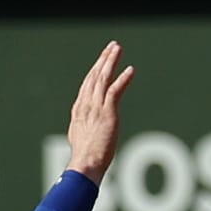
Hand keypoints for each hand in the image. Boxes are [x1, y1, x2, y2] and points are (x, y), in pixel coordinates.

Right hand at [62, 40, 134, 181]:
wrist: (84, 164)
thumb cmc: (85, 158)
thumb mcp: (82, 139)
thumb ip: (86, 129)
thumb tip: (91, 132)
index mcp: (79, 110)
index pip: (87, 85)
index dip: (94, 71)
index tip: (101, 61)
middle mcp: (85, 105)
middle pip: (94, 76)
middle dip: (103, 60)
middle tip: (112, 46)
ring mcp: (95, 108)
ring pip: (102, 78)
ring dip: (111, 62)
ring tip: (118, 48)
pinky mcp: (106, 113)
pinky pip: (115, 91)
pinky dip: (123, 79)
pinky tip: (130, 70)